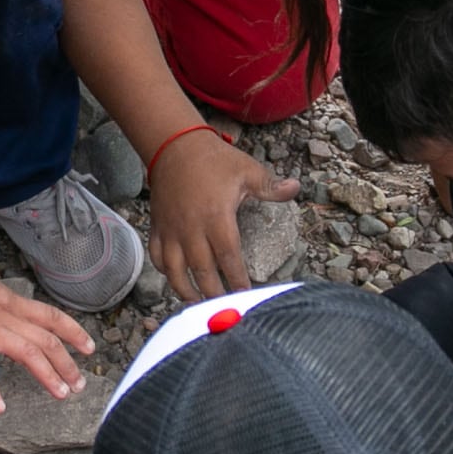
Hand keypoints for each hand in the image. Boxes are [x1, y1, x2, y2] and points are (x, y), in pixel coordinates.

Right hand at [0, 272, 93, 414]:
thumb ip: (0, 307)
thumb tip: (6, 318)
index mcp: (13, 303)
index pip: (51, 317)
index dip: (74, 332)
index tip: (90, 348)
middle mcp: (8, 317)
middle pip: (47, 340)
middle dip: (67, 363)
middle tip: (79, 385)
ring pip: (29, 353)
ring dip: (48, 375)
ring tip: (61, 394)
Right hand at [148, 130, 297, 301]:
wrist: (173, 145)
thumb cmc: (212, 159)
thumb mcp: (246, 170)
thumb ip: (270, 187)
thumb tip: (295, 189)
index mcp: (216, 217)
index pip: (229, 258)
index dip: (237, 279)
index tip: (245, 294)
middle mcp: (191, 229)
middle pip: (202, 271)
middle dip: (214, 293)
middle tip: (224, 308)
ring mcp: (171, 230)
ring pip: (175, 270)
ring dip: (186, 290)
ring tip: (198, 304)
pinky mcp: (158, 227)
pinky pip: (157, 256)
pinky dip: (164, 271)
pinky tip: (175, 279)